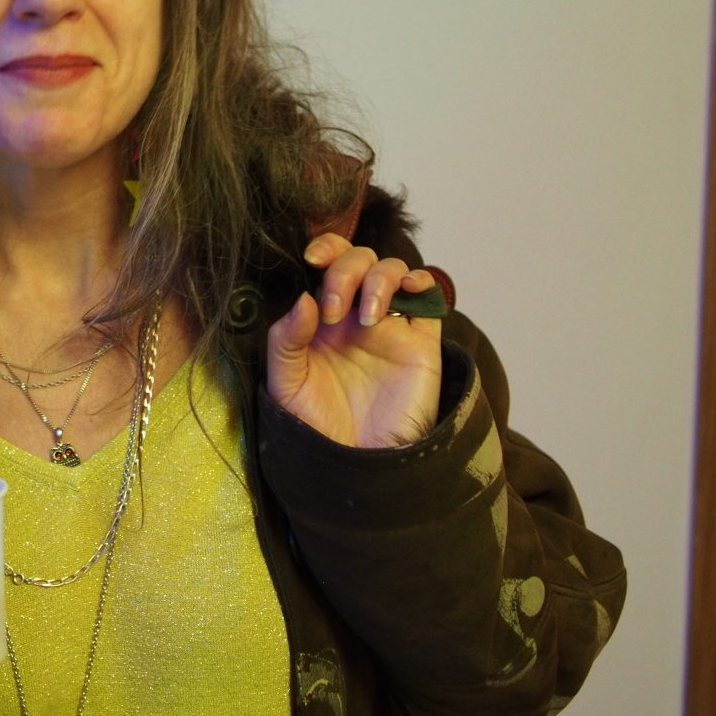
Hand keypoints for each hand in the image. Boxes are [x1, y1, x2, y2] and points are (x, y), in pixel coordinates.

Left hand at [265, 234, 442, 448]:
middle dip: (344, 273)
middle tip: (332, 312)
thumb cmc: (317, 427)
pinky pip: (429, 298)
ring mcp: (390, 326)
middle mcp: (355, 315)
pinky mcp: (420, 343)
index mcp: (321, 317)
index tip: (312, 259)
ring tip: (365, 319)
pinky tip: (404, 294)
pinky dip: (420, 282)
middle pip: (358, 260)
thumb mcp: (286, 383)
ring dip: (378, 280)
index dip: (325, 248)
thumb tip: (304, 298)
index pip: (327, 263)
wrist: (356, 467)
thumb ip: (286, 339)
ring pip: (392, 270)